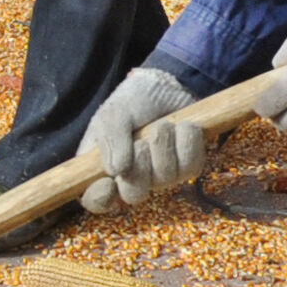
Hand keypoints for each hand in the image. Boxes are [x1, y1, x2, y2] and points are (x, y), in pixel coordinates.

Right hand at [76, 64, 199, 212]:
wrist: (167, 86)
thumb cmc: (132, 102)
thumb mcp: (112, 115)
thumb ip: (109, 139)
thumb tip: (117, 171)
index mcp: (103, 169)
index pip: (95, 200)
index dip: (100, 198)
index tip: (108, 181)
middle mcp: (131, 178)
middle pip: (134, 195)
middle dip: (140, 163)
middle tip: (141, 141)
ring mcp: (161, 176)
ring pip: (165, 177)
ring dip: (164, 144)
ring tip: (162, 124)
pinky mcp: (188, 167)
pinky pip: (190, 166)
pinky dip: (186, 141)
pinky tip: (183, 126)